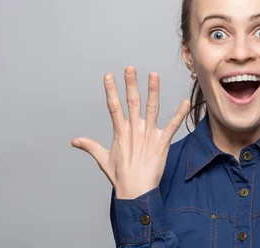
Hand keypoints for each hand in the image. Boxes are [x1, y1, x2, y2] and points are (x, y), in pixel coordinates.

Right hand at [71, 66, 189, 198]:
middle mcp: (134, 130)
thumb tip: (75, 141)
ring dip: (153, 91)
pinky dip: (179, 114)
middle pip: (132, 102)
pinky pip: (173, 126)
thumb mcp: (103, 159)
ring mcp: (148, 135)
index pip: (113, 106)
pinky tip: (185, 102)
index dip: (111, 90)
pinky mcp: (162, 143)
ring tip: (154, 75)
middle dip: (131, 84)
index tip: (108, 75)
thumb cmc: (120, 176)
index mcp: (120, 132)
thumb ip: (90, 146)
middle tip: (130, 68)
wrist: (135, 192)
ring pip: (152, 108)